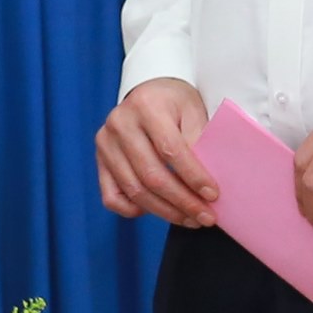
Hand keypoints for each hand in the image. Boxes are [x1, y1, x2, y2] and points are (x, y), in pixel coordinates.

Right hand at [95, 77, 219, 226]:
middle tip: (205, 217)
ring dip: (165, 211)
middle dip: (182, 201)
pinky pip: (112, 197)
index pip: (170, 149)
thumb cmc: (176, 104)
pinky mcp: (100, 161)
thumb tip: (205, 186)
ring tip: (189, 218)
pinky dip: (134, 210)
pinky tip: (158, 210)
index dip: (193, 176)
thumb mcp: (193, 112)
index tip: (213, 196)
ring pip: (134, 190)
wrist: (149, 94)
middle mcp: (119, 123)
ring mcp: (105, 143)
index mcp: (146, 106)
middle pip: (151, 174)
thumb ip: (198, 144)